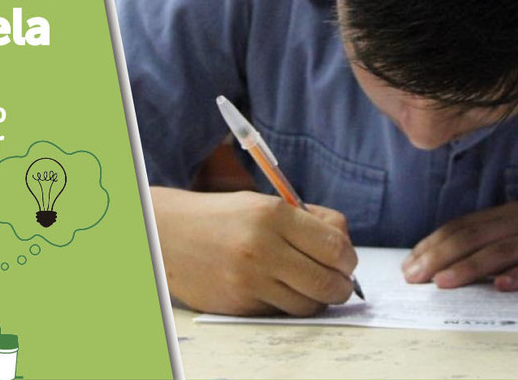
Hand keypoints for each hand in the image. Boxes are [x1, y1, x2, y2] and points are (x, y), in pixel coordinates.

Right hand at [151, 187, 357, 315]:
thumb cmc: (224, 217)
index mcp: (274, 215)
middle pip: (328, 282)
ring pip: (308, 304)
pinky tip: (281, 289)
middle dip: (342, 286)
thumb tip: (344, 247)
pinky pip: (281, 312)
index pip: (335, 246)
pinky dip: (289, 304)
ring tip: (311, 286)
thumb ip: (307, 221)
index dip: (348, 258)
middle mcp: (263, 247)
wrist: (170, 234)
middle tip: (339, 281)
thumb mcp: (264, 204)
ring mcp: (250, 280)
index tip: (346, 261)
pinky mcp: (239, 304)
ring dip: (318, 299)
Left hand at [401, 192, 517, 290]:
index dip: (434, 243)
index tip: (411, 261)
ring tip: (443, 282)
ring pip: (500, 252)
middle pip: (473, 237)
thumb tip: (464, 251)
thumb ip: (503, 231)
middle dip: (438, 256)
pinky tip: (503, 285)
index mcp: (513, 212)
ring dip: (468, 268)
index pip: (464, 226)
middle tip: (413, 275)